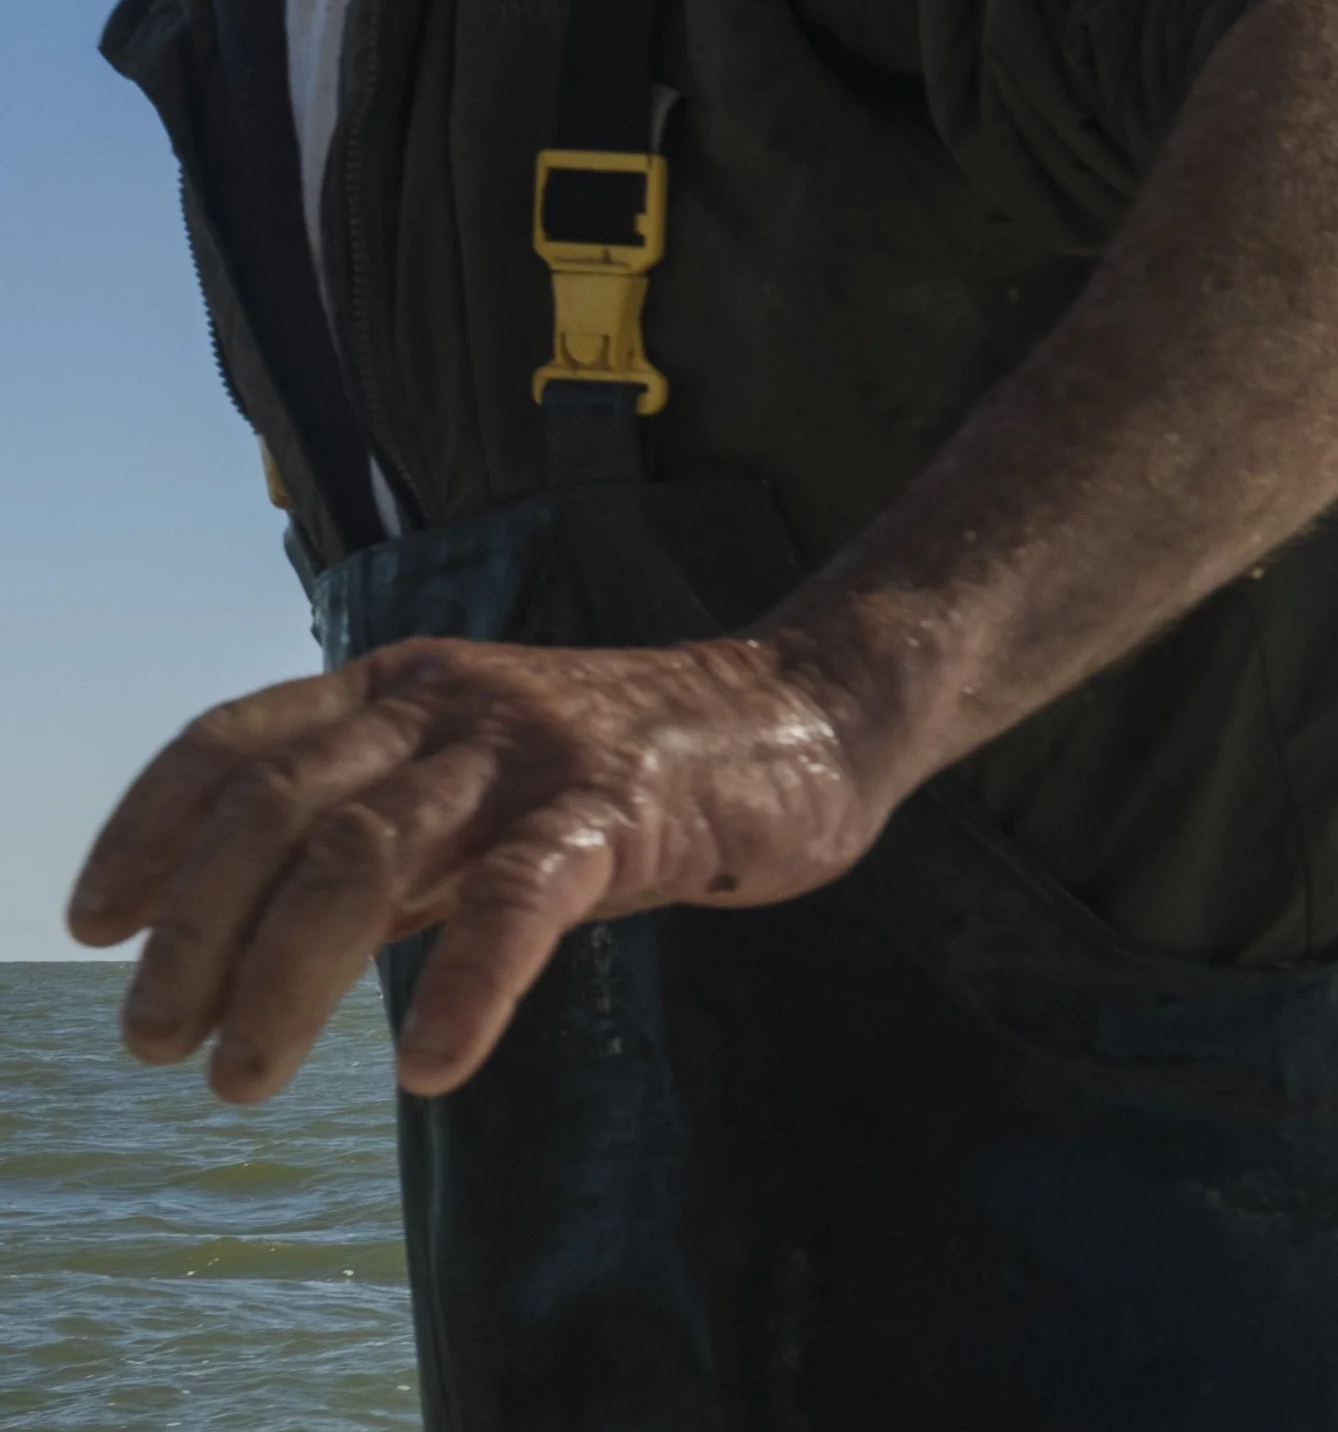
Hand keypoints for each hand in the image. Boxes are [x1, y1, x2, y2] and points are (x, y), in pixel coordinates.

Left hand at [67, 636, 890, 1102]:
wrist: (813, 714)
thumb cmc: (645, 767)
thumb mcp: (490, 791)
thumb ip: (391, 848)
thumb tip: (269, 941)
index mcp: (405, 687)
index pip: (234, 741)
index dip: (149, 829)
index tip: (97, 923)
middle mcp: (451, 703)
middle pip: (276, 810)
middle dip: (196, 934)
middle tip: (156, 1040)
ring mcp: (535, 750)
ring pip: (367, 854)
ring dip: (283, 977)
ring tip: (246, 1078)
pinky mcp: (624, 807)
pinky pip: (520, 896)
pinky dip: (463, 984)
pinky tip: (428, 1065)